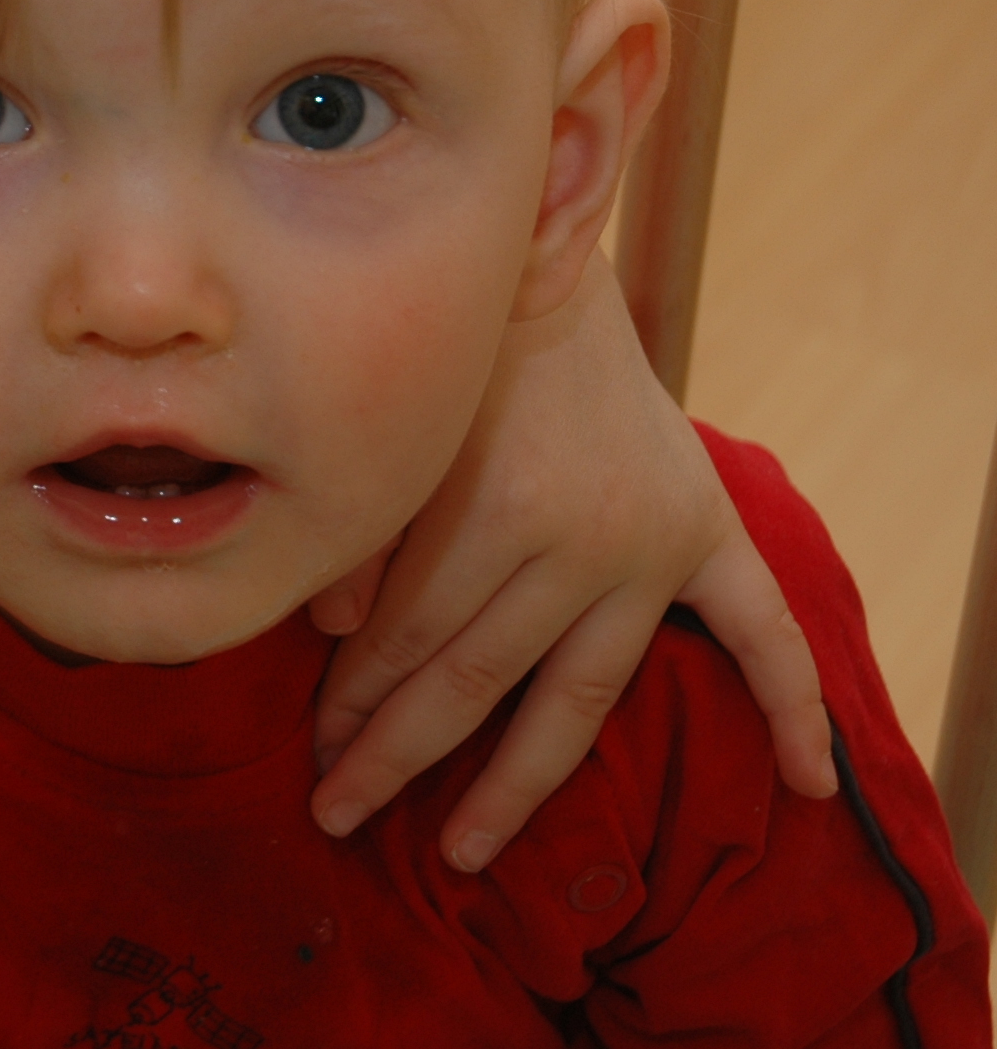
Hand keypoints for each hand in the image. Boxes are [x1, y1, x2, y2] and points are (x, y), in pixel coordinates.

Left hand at [303, 254, 836, 867]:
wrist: (537, 271)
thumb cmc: (446, 358)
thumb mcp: (392, 441)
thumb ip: (370, 544)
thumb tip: (339, 644)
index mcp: (497, 510)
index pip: (411, 642)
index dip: (357, 706)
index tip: (314, 755)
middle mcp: (582, 539)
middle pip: (480, 683)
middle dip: (400, 757)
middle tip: (340, 816)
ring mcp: (650, 545)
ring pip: (579, 697)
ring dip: (518, 783)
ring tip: (464, 851)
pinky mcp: (705, 529)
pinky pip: (763, 629)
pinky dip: (792, 706)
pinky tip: (808, 785)